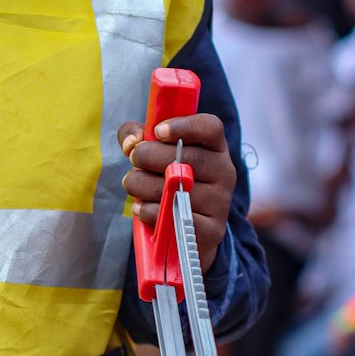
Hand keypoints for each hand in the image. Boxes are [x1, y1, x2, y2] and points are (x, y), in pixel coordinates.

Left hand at [117, 113, 235, 274]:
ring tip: (132, 184)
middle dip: (149, 156)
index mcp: (215, 147)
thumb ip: (137, 137)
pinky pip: (174, 216)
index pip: (211, 128)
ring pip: (175, 189)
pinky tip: (141, 208)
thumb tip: (130, 143)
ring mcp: (220, 202)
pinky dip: (149, 211)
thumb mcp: (156, 152)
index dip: (184, 126)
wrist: (187, 228)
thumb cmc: (168, 180)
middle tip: (134, 160)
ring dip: (142, 185)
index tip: (157, 131)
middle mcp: (224, 171)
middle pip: (188, 157)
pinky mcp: (212, 229)